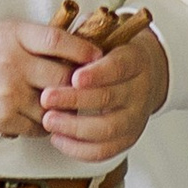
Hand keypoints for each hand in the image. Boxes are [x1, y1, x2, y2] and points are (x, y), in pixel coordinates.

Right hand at [0, 15, 92, 141]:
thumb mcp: (9, 32)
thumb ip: (40, 40)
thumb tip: (82, 50)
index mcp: (16, 36)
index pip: (58, 40)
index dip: (83, 49)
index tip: (98, 57)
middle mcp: (14, 63)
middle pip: (63, 78)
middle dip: (78, 86)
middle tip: (86, 89)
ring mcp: (8, 92)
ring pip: (55, 108)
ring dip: (63, 110)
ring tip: (63, 106)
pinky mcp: (2, 118)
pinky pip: (38, 128)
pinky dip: (45, 126)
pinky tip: (42, 118)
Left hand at [39, 22, 170, 161]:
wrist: (141, 76)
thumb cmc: (111, 54)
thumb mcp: (104, 37)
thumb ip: (85, 38)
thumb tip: (59, 39)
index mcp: (135, 60)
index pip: (119, 66)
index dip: (97, 73)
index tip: (74, 77)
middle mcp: (140, 90)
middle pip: (110, 98)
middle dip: (75, 100)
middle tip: (46, 98)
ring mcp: (136, 117)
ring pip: (108, 128)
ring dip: (75, 127)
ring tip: (48, 120)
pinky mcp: (128, 139)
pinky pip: (104, 151)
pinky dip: (79, 149)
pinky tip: (58, 138)